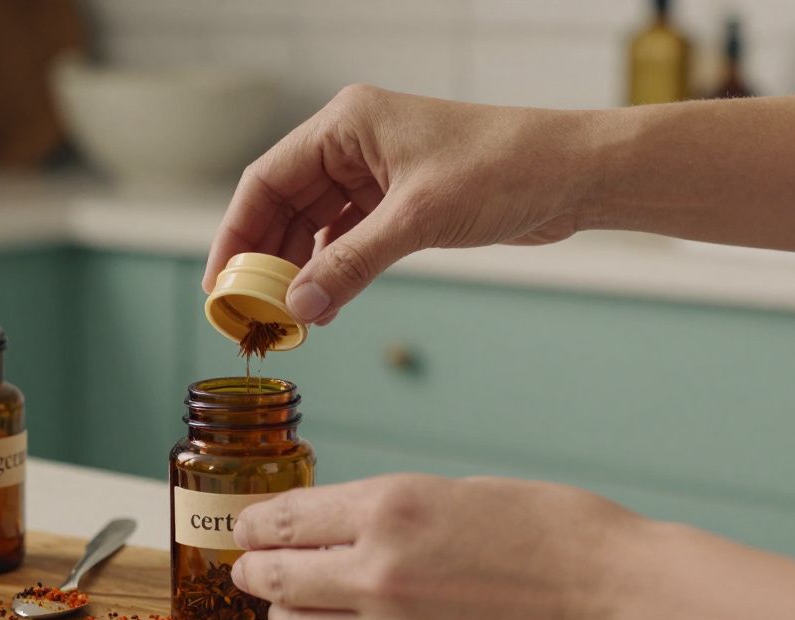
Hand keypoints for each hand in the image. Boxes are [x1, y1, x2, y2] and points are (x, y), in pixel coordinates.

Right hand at [204, 85, 595, 324]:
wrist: (574, 174)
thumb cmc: (505, 168)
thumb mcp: (417, 219)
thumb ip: (351, 265)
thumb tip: (299, 309)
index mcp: (346, 125)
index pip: (266, 181)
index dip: (235, 234)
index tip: (220, 285)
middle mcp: (353, 145)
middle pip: (283, 206)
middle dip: (264, 261)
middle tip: (248, 313)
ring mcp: (375, 174)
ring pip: (312, 228)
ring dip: (298, 272)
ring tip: (285, 319)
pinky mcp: (398, 202)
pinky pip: (346, 241)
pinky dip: (332, 273)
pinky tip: (324, 307)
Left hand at [230, 473, 645, 619]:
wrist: (617, 598)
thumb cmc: (552, 532)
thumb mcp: (454, 492)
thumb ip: (386, 513)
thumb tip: (332, 527)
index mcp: (389, 508)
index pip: (283, 520)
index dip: (254, 525)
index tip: (245, 527)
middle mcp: (379, 571)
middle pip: (275, 578)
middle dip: (253, 571)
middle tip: (247, 569)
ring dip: (284, 616)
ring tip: (283, 608)